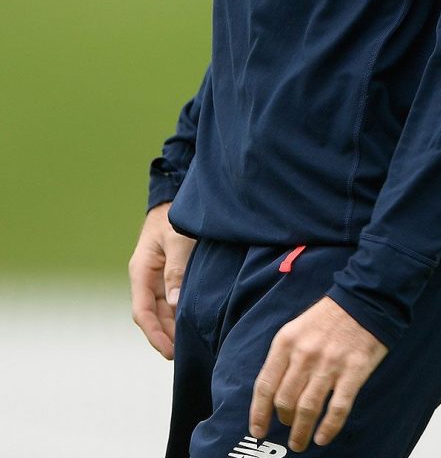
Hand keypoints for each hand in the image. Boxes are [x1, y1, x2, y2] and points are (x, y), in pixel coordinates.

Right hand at [128, 202, 194, 358]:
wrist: (177, 193)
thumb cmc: (175, 215)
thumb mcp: (177, 239)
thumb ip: (176, 270)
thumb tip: (175, 305)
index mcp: (141, 271)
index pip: (142, 311)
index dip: (154, 334)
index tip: (169, 351)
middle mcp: (147, 277)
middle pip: (153, 315)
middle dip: (166, 335)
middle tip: (187, 353)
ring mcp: (157, 275)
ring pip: (162, 309)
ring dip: (173, 326)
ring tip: (192, 343)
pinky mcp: (170, 272)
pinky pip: (172, 298)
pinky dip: (180, 312)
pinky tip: (193, 321)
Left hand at [250, 296, 387, 451]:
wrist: (365, 298)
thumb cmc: (328, 316)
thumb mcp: (297, 328)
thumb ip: (285, 357)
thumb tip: (274, 394)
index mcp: (286, 342)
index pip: (265, 385)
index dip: (259, 413)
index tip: (258, 431)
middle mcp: (305, 354)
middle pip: (285, 401)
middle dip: (284, 422)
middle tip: (288, 431)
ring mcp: (330, 364)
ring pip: (307, 409)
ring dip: (301, 432)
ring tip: (299, 444)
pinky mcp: (353, 371)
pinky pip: (337, 408)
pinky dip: (328, 428)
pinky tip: (322, 438)